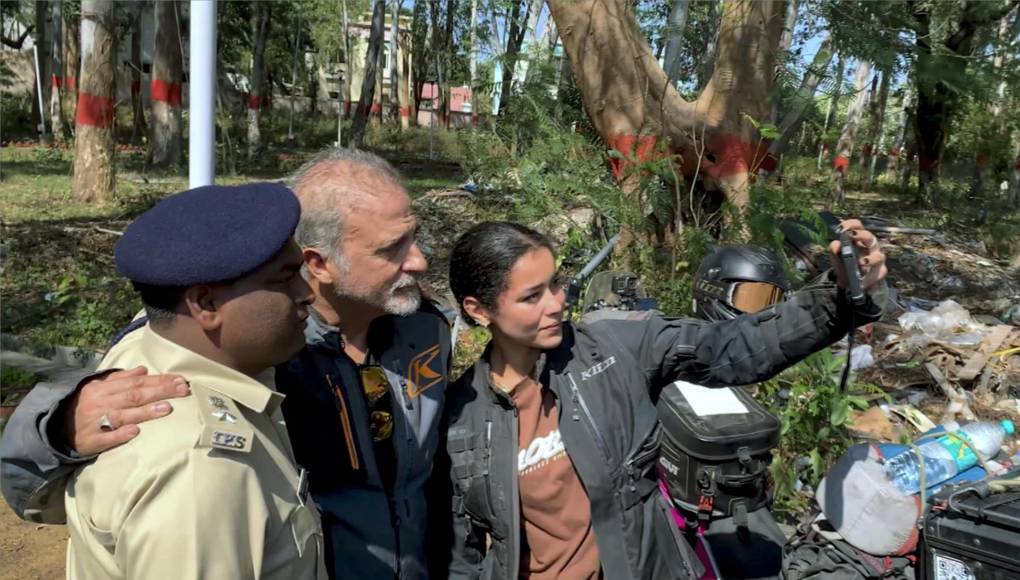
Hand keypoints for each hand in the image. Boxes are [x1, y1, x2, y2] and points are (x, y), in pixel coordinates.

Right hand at [64, 366, 190, 455]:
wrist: (57, 428)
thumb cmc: (86, 405)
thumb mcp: (99, 387)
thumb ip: (121, 379)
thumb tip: (144, 369)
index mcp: (104, 388)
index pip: (136, 382)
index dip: (159, 380)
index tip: (180, 380)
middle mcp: (101, 403)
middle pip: (134, 396)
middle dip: (160, 392)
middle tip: (183, 390)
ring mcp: (96, 422)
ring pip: (123, 415)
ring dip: (145, 412)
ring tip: (166, 408)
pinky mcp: (92, 440)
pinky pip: (107, 438)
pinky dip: (120, 434)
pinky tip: (135, 431)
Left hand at [827, 219, 886, 290]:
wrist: (848, 282)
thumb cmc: (845, 264)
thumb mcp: (836, 257)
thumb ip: (834, 249)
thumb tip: (836, 244)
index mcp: (859, 239)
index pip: (858, 226)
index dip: (852, 224)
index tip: (843, 227)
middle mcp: (870, 246)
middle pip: (869, 237)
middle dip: (861, 235)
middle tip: (851, 236)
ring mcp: (877, 258)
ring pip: (879, 256)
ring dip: (871, 259)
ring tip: (861, 262)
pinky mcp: (880, 272)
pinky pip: (880, 272)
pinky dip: (872, 275)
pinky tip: (864, 279)